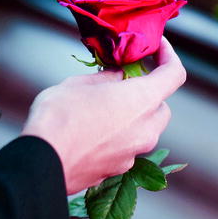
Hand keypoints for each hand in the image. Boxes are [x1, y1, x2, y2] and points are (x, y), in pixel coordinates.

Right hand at [21, 38, 186, 194]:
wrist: (42, 163)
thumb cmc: (59, 118)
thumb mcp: (80, 84)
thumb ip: (106, 78)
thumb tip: (117, 77)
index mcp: (142, 100)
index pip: (174, 74)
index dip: (169, 57)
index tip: (158, 48)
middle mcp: (146, 129)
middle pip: (161, 106)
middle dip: (147, 93)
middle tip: (123, 82)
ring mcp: (135, 153)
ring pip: (145, 129)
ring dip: (132, 116)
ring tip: (102, 108)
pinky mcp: (120, 170)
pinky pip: (128, 147)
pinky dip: (119, 137)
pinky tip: (93, 132)